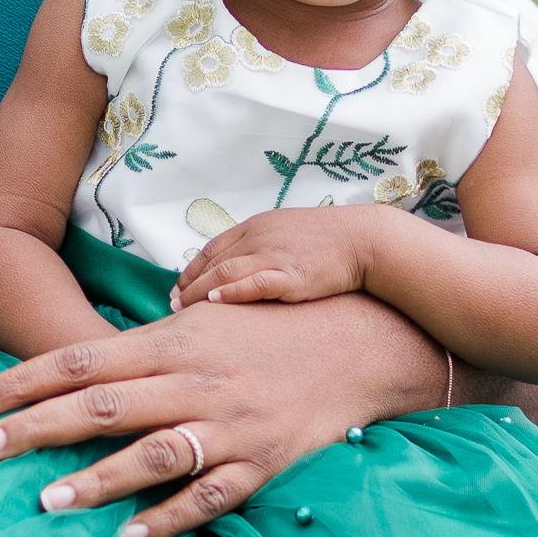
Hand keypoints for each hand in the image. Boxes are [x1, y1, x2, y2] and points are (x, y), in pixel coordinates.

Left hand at [0, 288, 451, 536]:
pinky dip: (168, 518)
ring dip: (93, 480)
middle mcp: (195, 381)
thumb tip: (93, 359)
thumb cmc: (278, 325)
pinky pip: (209, 497)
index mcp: (174, 340)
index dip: (23, 381)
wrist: (367, 343)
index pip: (81, 360)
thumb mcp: (212, 314)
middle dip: (35, 428)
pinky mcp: (263, 463)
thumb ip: (152, 340)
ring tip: (43, 500)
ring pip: (150, 455)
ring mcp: (229, 425)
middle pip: (101, 406)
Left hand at [170, 206, 379, 312]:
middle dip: (188, 285)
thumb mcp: (287, 235)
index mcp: (257, 227)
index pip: (212, 249)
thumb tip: (237, 271)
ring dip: (199, 292)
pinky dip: (231, 292)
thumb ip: (260, 249)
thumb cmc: (329, 241)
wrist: (365, 241)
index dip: (191, 270)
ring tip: (182, 309)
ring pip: (225, 273)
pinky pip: (254, 282)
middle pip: (212, 262)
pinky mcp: (291, 275)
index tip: (176, 288)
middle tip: (171, 305)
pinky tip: (214, 303)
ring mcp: (275, 255)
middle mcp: (260, 237)